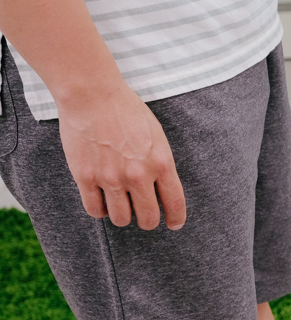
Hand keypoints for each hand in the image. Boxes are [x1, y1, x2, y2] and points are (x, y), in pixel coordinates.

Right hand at [57, 81, 185, 230]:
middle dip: (148, 221)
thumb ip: (160, 163)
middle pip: (148, 218)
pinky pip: (94, 210)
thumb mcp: (157, 136)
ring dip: (123, 216)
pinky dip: (100, 210)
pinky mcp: (85, 177)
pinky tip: (102, 200)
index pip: (175, 203)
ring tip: (120, 205)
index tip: (174, 224)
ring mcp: (111, 177)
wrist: (93, 95)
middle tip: (143, 215)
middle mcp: (138, 175)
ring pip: (121, 219)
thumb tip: (162, 188)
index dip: (176, 219)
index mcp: (161, 163)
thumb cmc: (127, 111)